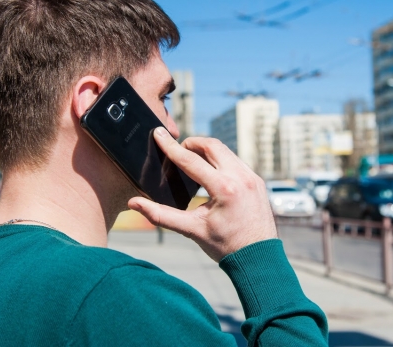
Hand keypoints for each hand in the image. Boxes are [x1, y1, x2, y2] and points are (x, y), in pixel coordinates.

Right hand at [128, 127, 277, 261]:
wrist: (258, 258)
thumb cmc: (226, 246)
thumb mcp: (192, 230)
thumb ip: (161, 215)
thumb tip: (134, 203)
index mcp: (224, 188)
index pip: (191, 160)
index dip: (171, 147)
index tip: (159, 134)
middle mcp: (241, 177)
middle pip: (212, 145)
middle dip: (191, 143)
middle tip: (177, 150)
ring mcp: (252, 177)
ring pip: (226, 151)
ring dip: (207, 151)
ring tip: (192, 160)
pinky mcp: (257, 180)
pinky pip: (236, 161)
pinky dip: (221, 161)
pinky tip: (211, 171)